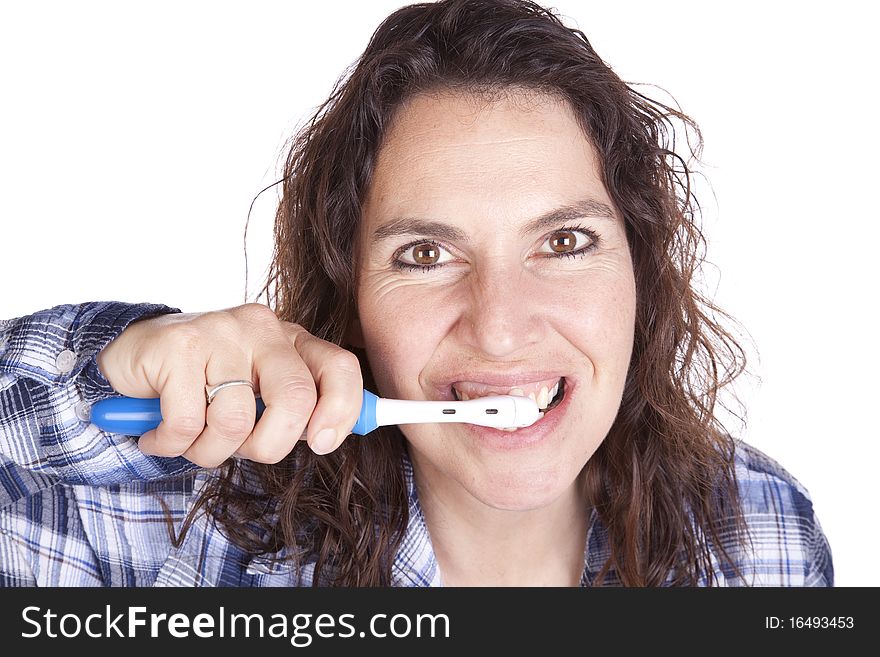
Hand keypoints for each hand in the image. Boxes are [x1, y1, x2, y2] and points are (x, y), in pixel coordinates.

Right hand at [96, 303, 362, 465]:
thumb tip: (329, 436)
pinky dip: (170, 444)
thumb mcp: (258, 394)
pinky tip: (159, 434)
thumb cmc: (205, 384)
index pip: (339, 368)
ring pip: (236, 420)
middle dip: (270, 445)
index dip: (341, 411)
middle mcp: (262, 329)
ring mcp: (220, 333)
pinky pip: (186, 423)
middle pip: (294, 397)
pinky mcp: (177, 346)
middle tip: (244, 452)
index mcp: (291, 340)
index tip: (322, 443)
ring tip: (192, 440)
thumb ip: (295, 409)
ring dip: (210, 451)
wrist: (133, 355)